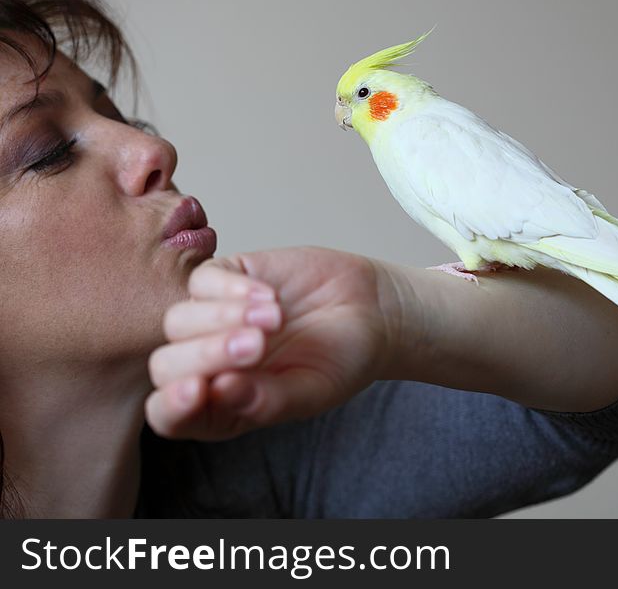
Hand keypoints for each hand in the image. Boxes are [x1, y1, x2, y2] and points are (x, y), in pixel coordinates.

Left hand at [146, 246, 406, 439]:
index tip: (198, 389)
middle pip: (167, 365)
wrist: (373, 310)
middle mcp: (208, 365)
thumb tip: (216, 392)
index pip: (171, 416)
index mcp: (222, 406)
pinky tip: (270, 295)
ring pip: (178, 321)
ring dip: (223, 318)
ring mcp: (211, 320)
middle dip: (207, 355)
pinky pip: (202, 281)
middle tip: (258, 345)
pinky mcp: (226, 277)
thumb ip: (265, 401)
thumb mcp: (313, 392)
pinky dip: (232, 288)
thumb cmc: (342, 359)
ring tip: (275, 318)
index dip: (174, 406)